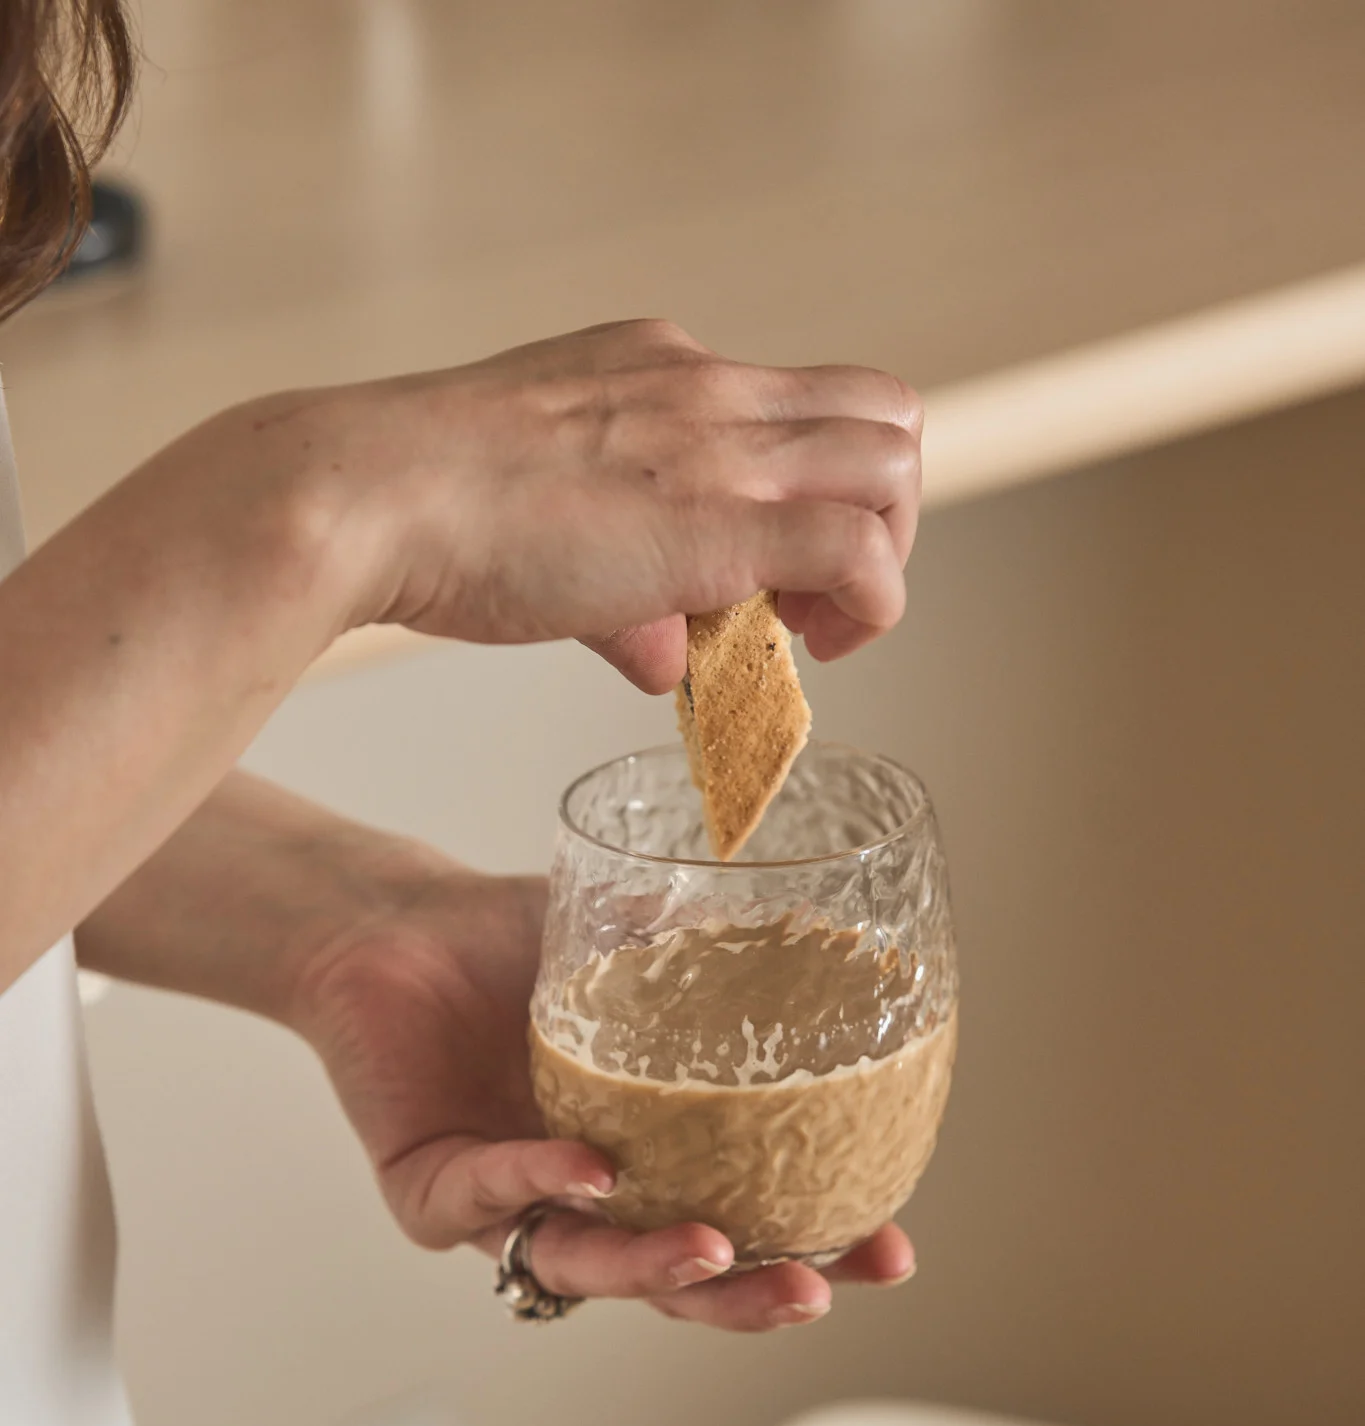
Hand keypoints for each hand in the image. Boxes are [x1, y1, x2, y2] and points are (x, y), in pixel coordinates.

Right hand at [285, 319, 921, 685]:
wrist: (370, 496)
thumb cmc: (425, 512)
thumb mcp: (540, 523)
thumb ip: (622, 592)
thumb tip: (661, 657)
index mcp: (660, 367)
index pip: (799, 401)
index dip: (816, 488)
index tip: (769, 567)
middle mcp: (706, 386)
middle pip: (882, 414)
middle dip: (879, 512)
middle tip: (814, 596)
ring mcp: (721, 445)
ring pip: (894, 463)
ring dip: (882, 557)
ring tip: (812, 629)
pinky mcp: (723, 520)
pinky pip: (860, 551)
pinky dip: (870, 605)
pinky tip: (810, 651)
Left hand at [291, 859, 915, 1332]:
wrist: (394, 925)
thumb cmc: (514, 945)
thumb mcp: (638, 945)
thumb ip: (725, 949)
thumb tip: (840, 927)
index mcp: (649, 1165)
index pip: (744, 1231)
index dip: (814, 1253)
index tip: (890, 1254)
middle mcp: (584, 1207)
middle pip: (676, 1287)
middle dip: (749, 1299)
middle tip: (816, 1294)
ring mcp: (507, 1212)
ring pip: (586, 1269)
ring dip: (654, 1272)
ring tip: (716, 1255)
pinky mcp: (429, 1195)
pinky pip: (491, 1198)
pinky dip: (543, 1183)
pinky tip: (591, 1170)